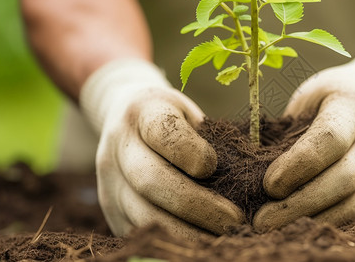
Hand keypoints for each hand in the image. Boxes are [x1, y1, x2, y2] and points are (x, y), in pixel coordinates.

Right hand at [81, 59, 244, 238]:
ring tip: (222, 237)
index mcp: (143, 112)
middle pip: (151, 180)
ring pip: (143, 215)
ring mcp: (109, 182)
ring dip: (187, 232)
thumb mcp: (189, 113)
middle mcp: (118, 147)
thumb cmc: (173, 119)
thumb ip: (209, 137)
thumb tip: (245, 179)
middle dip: (196, 205)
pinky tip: (201, 243)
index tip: (214, 167)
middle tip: (234, 219)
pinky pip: (140, 232)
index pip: (162, 132)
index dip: (189, 151)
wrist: (122, 119)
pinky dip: (173, 241)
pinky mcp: (111, 211)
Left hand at [253, 43, 354, 230]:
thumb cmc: (329, 98)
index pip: (330, 139)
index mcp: (353, 106)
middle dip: (299, 204)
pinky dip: (325, 223)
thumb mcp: (307, 99)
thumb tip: (253, 172)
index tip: (268, 185)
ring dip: (311, 220)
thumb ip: (288, 130)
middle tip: (261, 221)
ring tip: (274, 229)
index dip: (298, 165)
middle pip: (344, 178)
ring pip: (354, 204)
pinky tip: (297, 227)